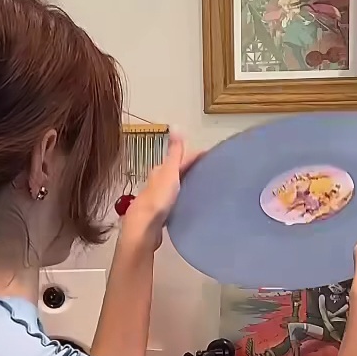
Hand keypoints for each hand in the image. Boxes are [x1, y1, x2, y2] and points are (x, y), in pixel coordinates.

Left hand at [120, 133, 202, 252]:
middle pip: (177, 173)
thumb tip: (176, 126)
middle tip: (210, 172)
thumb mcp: (169, 172)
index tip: (212, 156)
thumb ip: (174, 152)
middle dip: (191, 170)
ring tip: (203, 188)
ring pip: (175, 188)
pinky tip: (189, 205)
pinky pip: (175, 203)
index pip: (179, 159)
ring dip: (187, 186)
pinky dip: (183, 200)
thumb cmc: (158, 199)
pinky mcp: (160, 216)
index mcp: (159, 172)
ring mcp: (157, 200)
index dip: (195, 156)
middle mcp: (156, 183)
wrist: (144, 229)